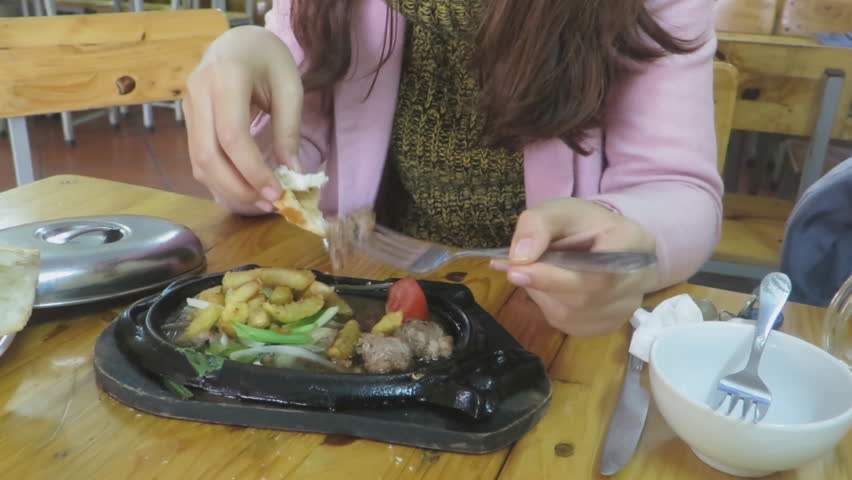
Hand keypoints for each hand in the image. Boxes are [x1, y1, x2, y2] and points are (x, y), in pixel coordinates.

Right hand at [183, 26, 303, 213]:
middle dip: (238, 188)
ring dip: (228, 188)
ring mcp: (188, 105)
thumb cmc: (269, 59)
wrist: (239, 41)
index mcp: (226, 78)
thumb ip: (289, 129)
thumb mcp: (290, 87)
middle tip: (269, 203)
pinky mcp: (188, 118)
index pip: (232, 136)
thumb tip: (291, 172)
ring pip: (198, 161)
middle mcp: (198, 92)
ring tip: (260, 200)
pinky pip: (198, 157)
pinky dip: (219, 178)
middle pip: (208, 155)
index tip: (277, 193)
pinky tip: (244, 187)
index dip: (252, 171)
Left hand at [492, 198, 659, 335]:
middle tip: (514, 269)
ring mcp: (626, 308)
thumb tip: (520, 258)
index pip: (598, 272)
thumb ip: (536, 225)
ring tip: (537, 273)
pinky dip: (551, 307)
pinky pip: (571, 325)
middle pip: (583, 297)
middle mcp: (638, 280)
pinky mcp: (610, 325)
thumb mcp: (557, 210)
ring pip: (572, 314)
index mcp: (632, 242)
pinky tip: (551, 289)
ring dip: (542, 296)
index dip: (555, 277)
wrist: (605, 242)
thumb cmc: (582, 224)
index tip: (516, 270)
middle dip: (541, 284)